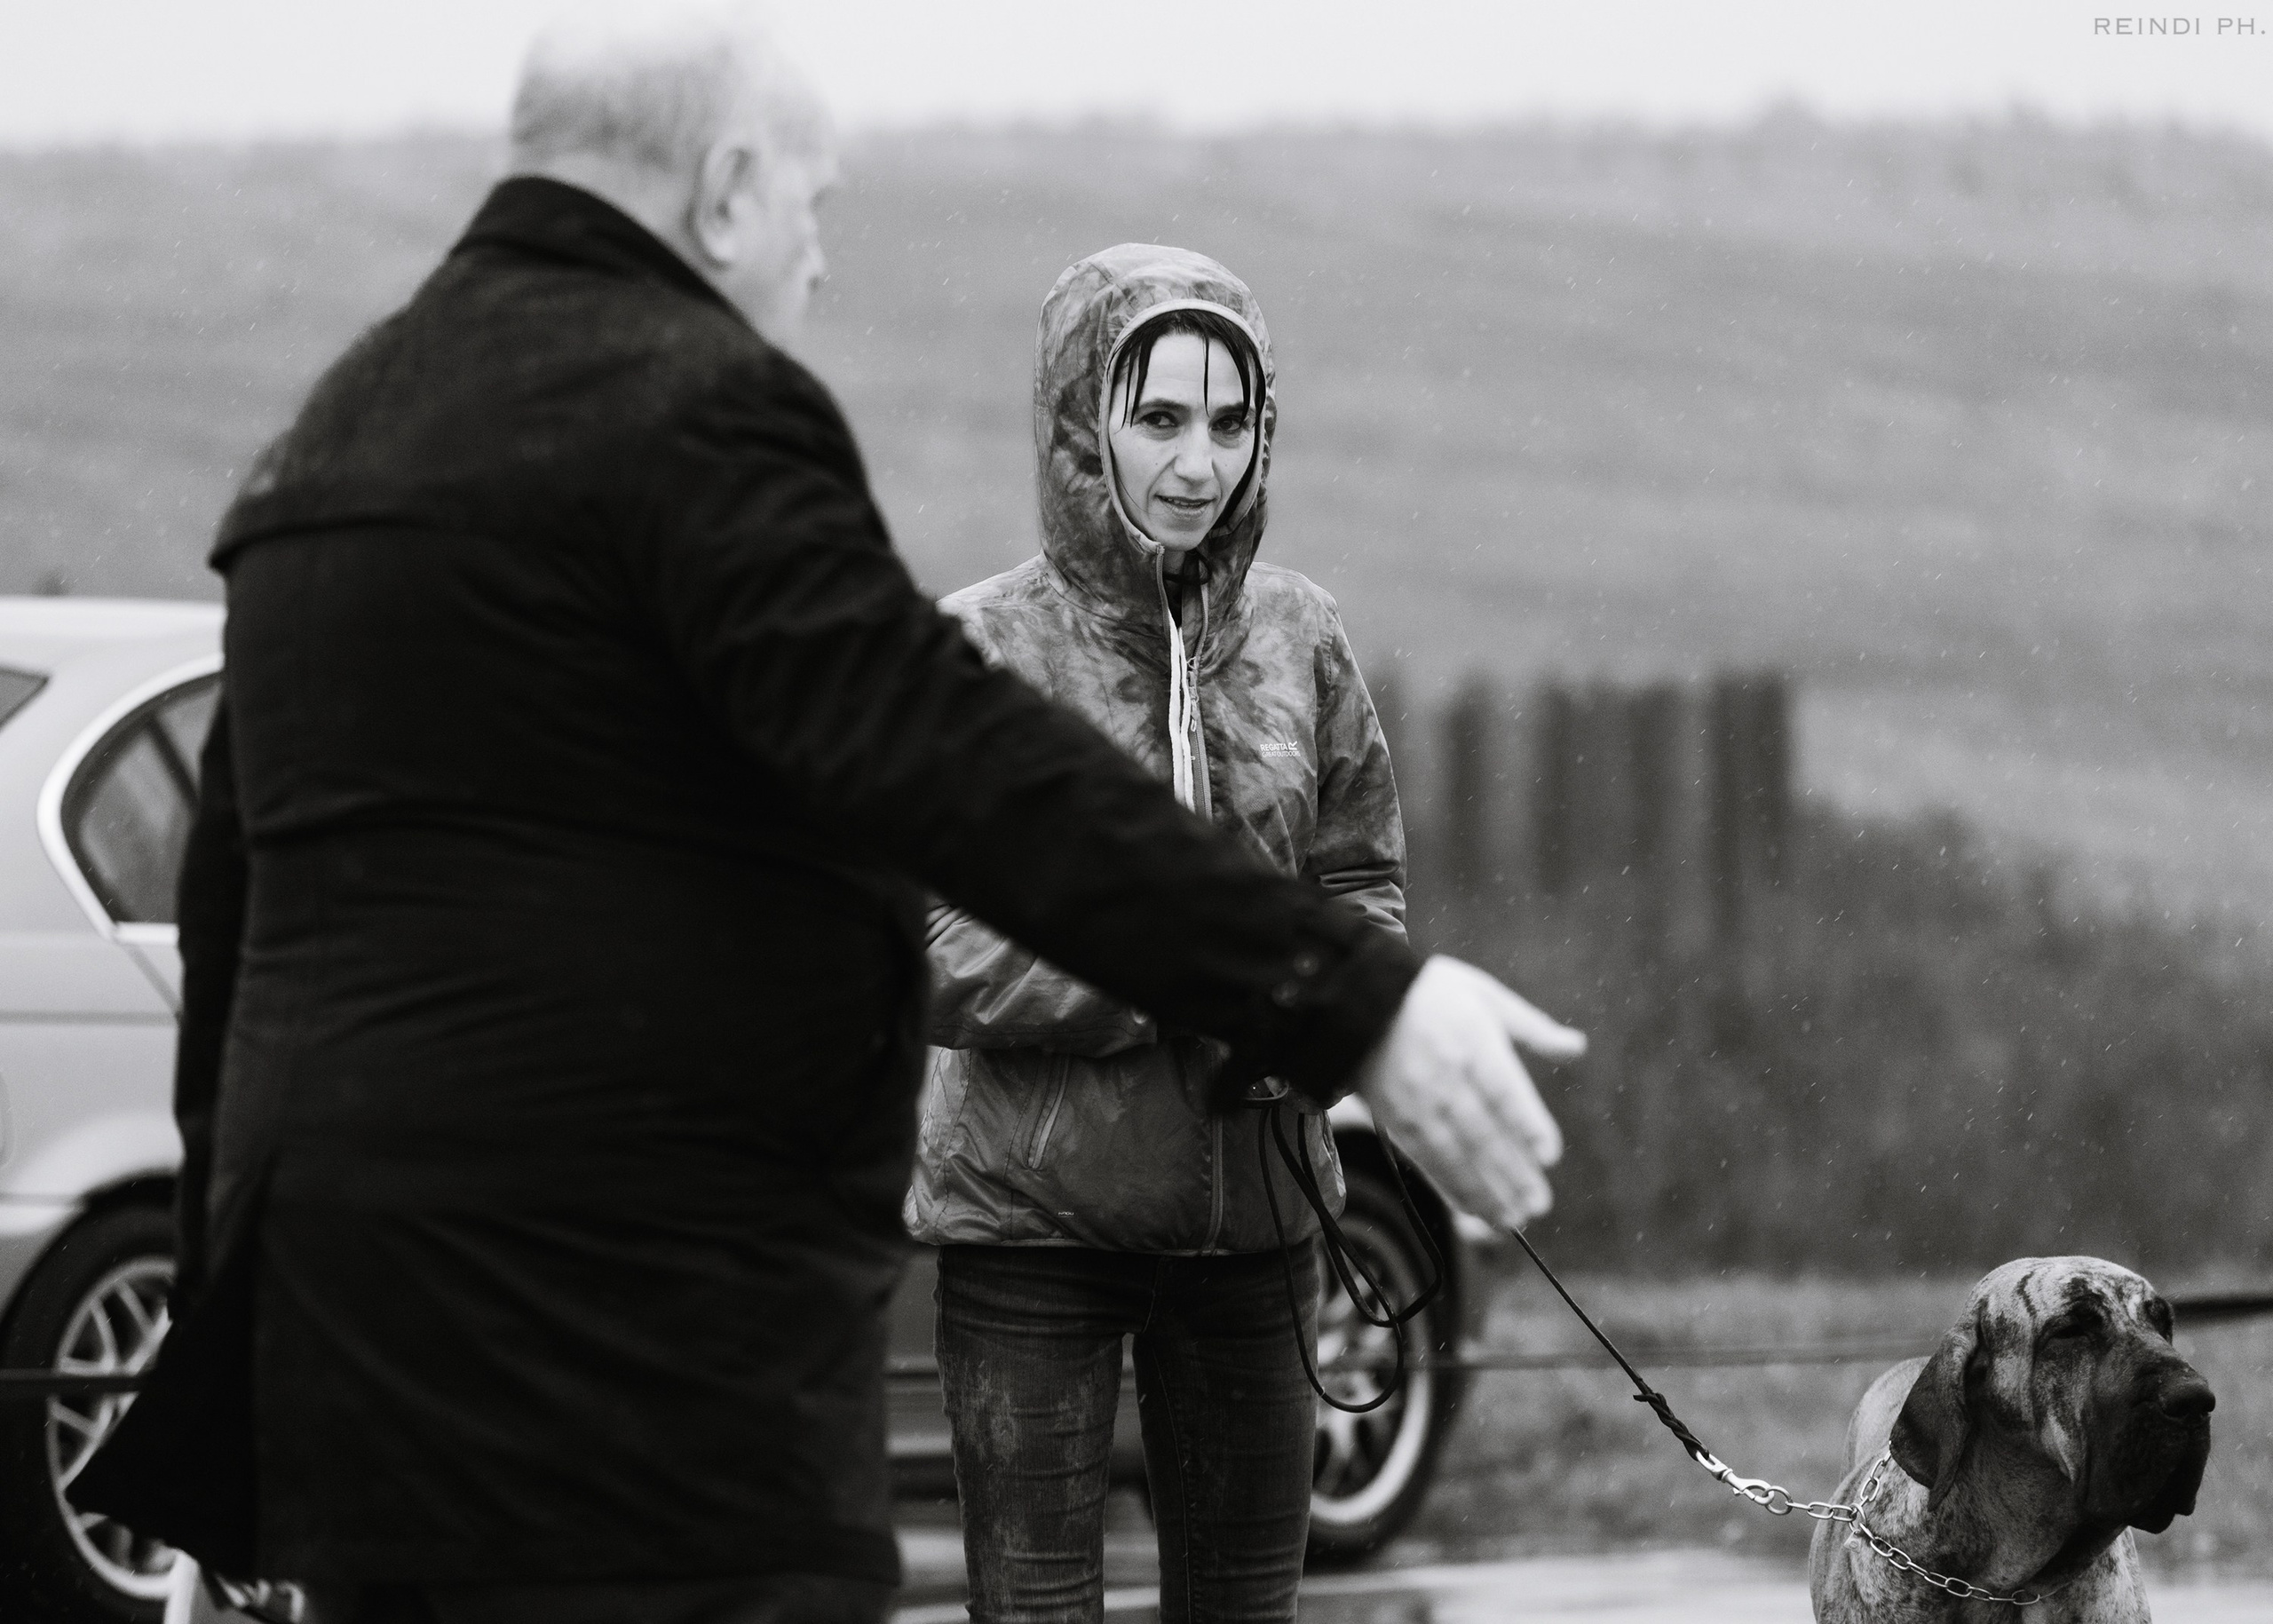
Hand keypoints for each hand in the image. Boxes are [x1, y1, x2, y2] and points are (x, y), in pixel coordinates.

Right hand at [1352, 955, 1584, 1228]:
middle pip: (1482, 1132)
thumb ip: (1532, 1028)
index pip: (1502, 1089)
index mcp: (1472, 1041)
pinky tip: (1475, 1210)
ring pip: (1455, 1154)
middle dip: (1512, 1173)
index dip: (1525, 1122)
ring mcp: (1418, 1101)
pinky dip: (1452, 1188)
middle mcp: (1445, 1076)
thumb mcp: (1485, 996)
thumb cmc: (1431, 994)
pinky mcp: (1396, 1120)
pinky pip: (1427, 1160)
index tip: (1548, 1155)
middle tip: (1539, 1204)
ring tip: (1514, 1219)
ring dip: (1485, 1190)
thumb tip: (1577, 1047)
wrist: (1359, 998)